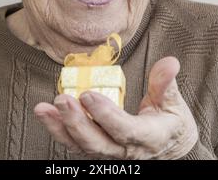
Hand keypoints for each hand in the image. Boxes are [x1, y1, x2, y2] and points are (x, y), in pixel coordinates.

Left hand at [34, 56, 197, 159]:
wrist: (170, 147)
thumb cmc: (171, 123)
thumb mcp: (174, 103)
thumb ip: (166, 83)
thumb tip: (169, 63)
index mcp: (148, 137)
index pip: (125, 130)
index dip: (106, 115)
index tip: (88, 95)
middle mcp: (126, 151)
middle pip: (98, 143)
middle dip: (77, 122)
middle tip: (62, 99)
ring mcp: (110, 153)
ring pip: (82, 146)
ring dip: (60, 127)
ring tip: (44, 109)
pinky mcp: (97, 150)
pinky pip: (75, 144)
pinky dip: (58, 130)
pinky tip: (46, 114)